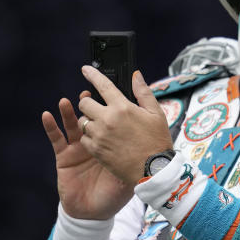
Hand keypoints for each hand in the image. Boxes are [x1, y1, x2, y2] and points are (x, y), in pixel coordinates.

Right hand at [42, 92, 133, 219]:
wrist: (97, 212)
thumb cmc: (118, 191)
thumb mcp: (134, 169)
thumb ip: (139, 151)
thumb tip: (147, 131)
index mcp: (116, 139)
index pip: (113, 115)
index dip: (110, 101)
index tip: (111, 87)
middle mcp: (98, 139)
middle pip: (92, 115)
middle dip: (90, 104)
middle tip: (89, 94)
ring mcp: (79, 146)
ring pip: (74, 123)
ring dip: (70, 110)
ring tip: (68, 101)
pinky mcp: (65, 155)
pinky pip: (56, 138)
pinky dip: (51, 126)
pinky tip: (47, 115)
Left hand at [76, 66, 173, 186]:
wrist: (153, 169)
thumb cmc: (157, 141)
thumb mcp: (156, 114)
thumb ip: (143, 93)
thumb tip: (136, 75)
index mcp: (123, 108)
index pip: (103, 85)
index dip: (92, 75)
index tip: (85, 69)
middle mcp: (107, 119)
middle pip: (84, 103)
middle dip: (88, 103)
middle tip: (98, 109)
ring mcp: (99, 135)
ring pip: (82, 121)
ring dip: (89, 121)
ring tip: (102, 127)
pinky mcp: (95, 150)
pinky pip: (84, 138)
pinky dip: (90, 137)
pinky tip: (103, 140)